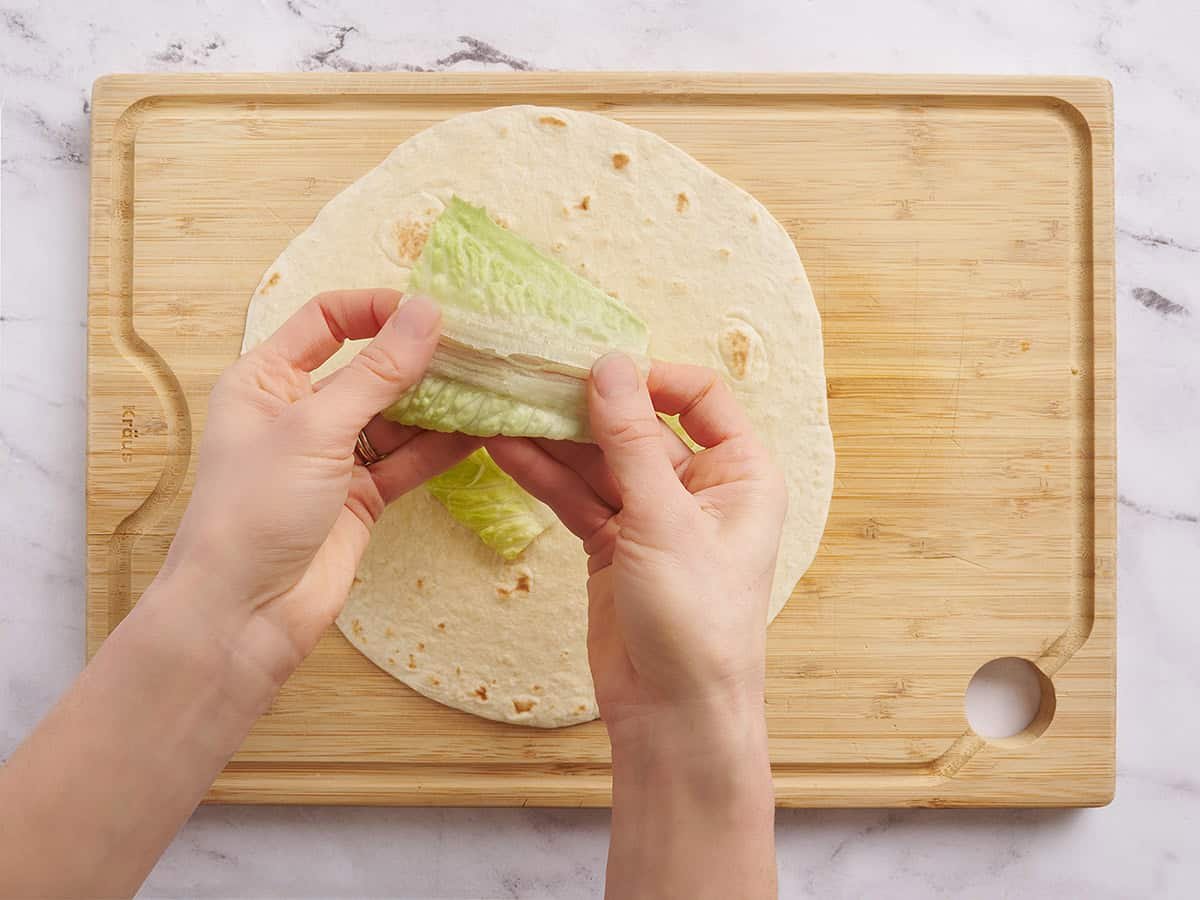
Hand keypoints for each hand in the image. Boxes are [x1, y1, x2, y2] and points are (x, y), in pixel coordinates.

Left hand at [162, 289, 479, 680]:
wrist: (244, 613)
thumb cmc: (255, 509)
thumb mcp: (316, 428)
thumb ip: (377, 372)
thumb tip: (426, 313)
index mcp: (266, 380)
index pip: (326, 321)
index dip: (375, 309)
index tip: (428, 311)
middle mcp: (299, 412)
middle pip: (369, 368)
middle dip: (419, 358)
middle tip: (476, 348)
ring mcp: (333, 457)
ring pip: (396, 416)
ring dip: (439, 403)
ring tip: (489, 386)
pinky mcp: (361, 497)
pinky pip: (408, 460)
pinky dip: (441, 447)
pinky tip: (481, 431)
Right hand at [488, 354, 786, 729]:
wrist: (673, 713)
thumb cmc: (697, 619)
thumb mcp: (664, 519)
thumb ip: (631, 440)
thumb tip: (609, 365)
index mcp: (740, 473)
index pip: (699, 397)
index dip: (650, 377)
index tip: (597, 368)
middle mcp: (700, 488)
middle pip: (639, 426)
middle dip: (587, 406)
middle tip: (533, 378)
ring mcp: (653, 516)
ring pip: (600, 461)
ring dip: (555, 439)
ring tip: (503, 407)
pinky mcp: (614, 543)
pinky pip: (578, 496)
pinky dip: (545, 475)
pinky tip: (506, 448)